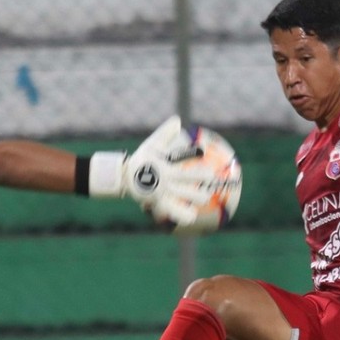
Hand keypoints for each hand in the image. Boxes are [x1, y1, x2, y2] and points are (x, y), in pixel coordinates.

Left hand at [88, 116, 219, 226]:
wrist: (126, 174)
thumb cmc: (142, 159)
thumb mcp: (151, 145)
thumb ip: (164, 134)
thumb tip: (177, 121)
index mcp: (171, 167)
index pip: (186, 161)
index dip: (197, 159)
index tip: (210, 156)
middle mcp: (171, 180)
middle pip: (188, 178)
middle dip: (200, 177)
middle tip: (214, 177)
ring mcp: (165, 191)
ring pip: (183, 195)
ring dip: (193, 196)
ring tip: (205, 199)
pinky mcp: (158, 201)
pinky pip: (172, 209)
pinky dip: (182, 214)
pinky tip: (191, 218)